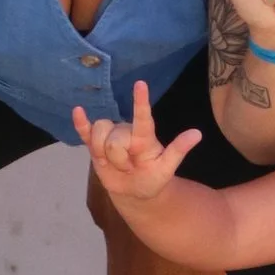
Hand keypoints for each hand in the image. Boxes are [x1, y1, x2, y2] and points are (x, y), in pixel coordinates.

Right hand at [76, 75, 203, 207]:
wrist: (134, 191)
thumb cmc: (152, 178)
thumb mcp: (166, 169)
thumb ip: (177, 151)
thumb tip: (197, 134)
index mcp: (144, 136)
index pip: (142, 117)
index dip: (140, 101)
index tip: (140, 84)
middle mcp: (126, 131)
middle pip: (114, 139)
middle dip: (119, 159)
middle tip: (128, 169)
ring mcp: (110, 136)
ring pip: (99, 135)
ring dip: (103, 156)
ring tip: (114, 165)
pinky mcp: (95, 145)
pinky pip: (86, 132)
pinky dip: (80, 123)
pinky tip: (77, 111)